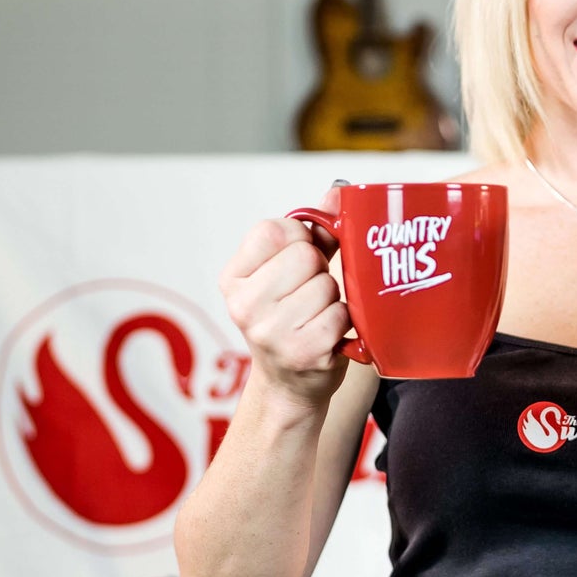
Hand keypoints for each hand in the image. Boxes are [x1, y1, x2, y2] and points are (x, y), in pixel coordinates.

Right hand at [218, 184, 351, 409]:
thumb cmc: (294, 319)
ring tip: (317, 317)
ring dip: (332, 299)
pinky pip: (340, 314)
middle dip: (319, 271)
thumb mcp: (289, 274)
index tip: (296, 264)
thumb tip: (340, 190)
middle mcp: (243, 305)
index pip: (274, 230)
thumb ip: (316, 231)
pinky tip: (328, 335)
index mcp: (233, 278)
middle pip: (305, 255)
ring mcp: (270, 332)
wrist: (290, 386)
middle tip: (310, 295)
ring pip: (326, 285)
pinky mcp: (302, 353)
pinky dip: (343, 322)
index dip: (299, 240)